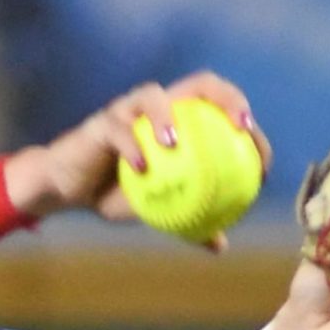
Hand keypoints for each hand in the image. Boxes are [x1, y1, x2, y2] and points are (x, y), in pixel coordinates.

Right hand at [4, 72, 271, 237]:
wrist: (68, 191)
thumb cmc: (115, 194)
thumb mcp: (156, 210)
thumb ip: (187, 221)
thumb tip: (220, 245)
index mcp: (179, 120)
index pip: (223, 108)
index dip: (249, 126)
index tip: (261, 159)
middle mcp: (158, 106)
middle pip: (201, 84)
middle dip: (228, 98)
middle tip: (240, 127)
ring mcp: (127, 110)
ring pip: (153, 96)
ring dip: (168, 116)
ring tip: (177, 143)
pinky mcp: (100, 123)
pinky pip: (118, 130)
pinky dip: (131, 146)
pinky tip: (142, 167)